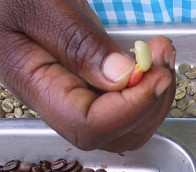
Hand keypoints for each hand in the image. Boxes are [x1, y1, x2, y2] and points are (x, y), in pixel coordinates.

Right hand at [0, 0, 175, 151]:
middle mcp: (60, 105)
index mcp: (36, 90)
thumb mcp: (34, 4)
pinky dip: (150, 88)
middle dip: (150, 103)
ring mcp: (78, 100)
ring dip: (156, 97)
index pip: (89, 127)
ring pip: (128, 127)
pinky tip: (154, 58)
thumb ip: (75, 42)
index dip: (128, 110)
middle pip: (115, 135)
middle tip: (161, 54)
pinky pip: (128, 106)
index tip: (154, 74)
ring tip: (161, 53)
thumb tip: (123, 77)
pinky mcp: (92, 87)